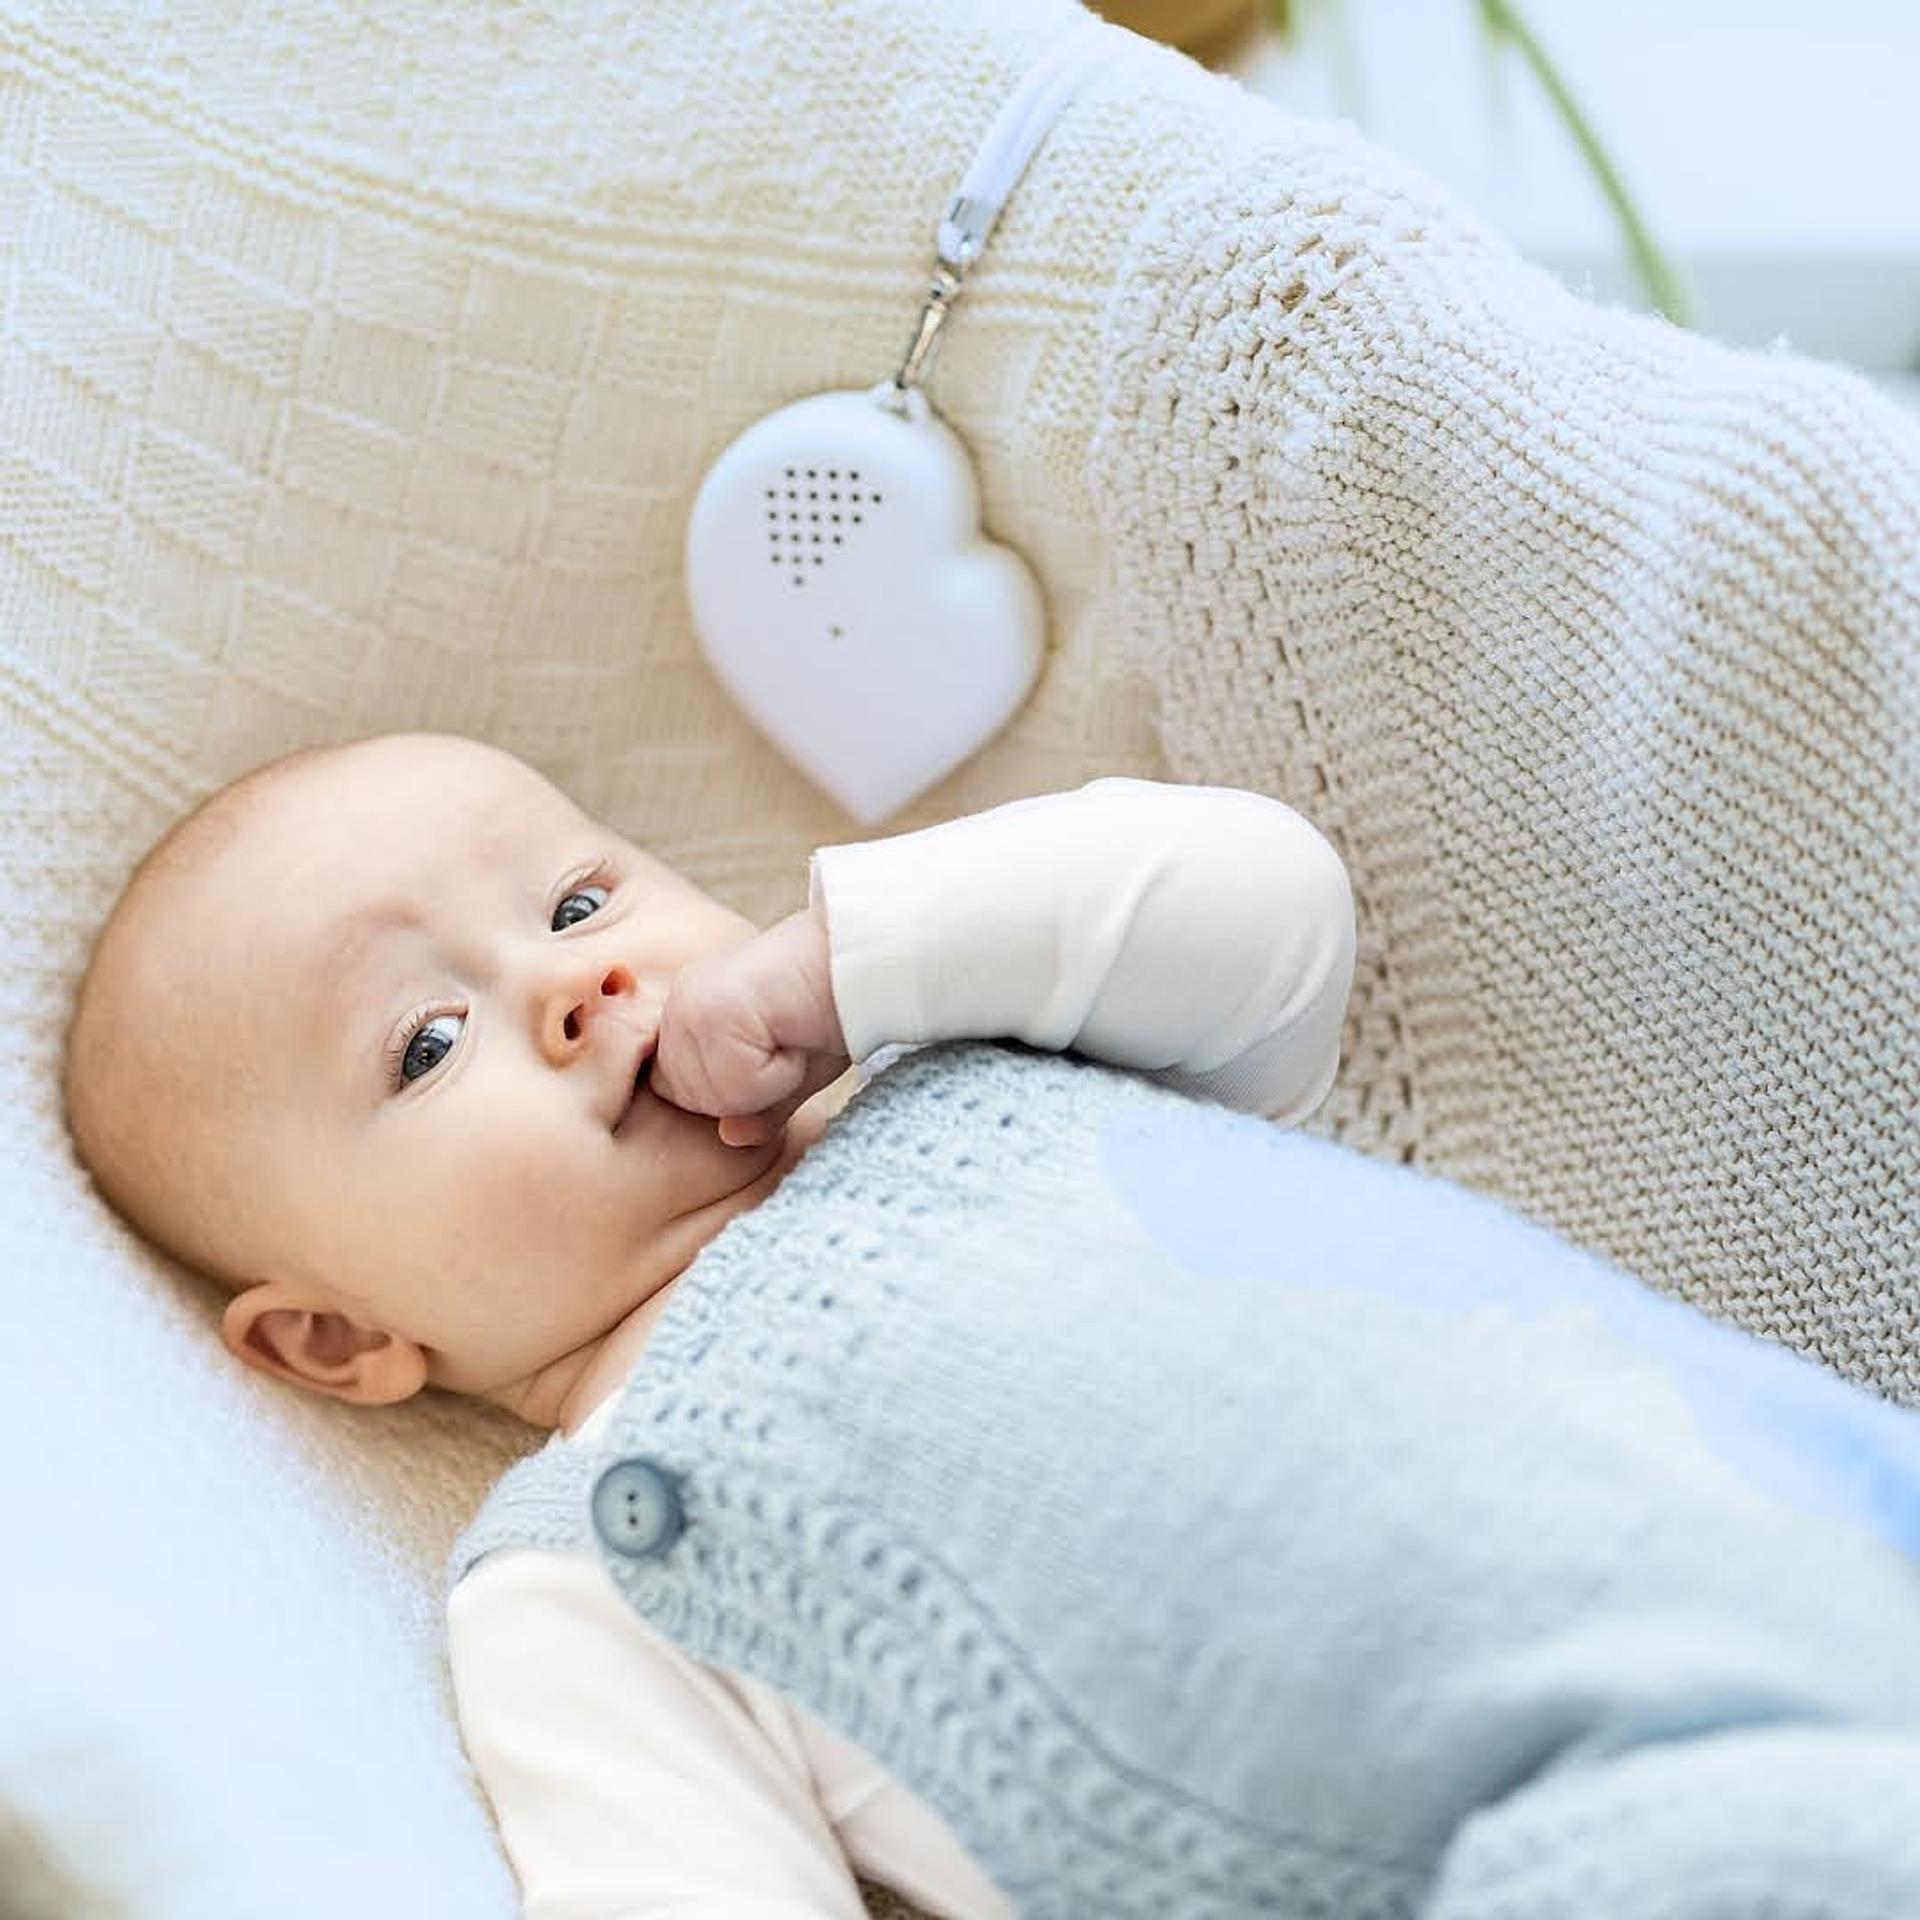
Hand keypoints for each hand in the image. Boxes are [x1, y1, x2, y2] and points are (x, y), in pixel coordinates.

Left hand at [649, 901, 850, 1147]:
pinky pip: (741, 1088)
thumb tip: (729, 1136)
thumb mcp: (790, 1072)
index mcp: (690, 1015)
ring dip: (767, 1082)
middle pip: (694, 1102)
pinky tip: (794, 1030)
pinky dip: (779, 1074)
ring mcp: (691, 1008)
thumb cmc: (830, 1007)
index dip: (734, 1092)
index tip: (775, 1049)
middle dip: (749, 1090)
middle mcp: (680, 1007)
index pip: (682, 1095)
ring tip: (790, 1032)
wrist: (861, 962)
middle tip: (786, 1040)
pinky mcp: (713, 1014)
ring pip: (717, 1099)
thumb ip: (755, 1106)